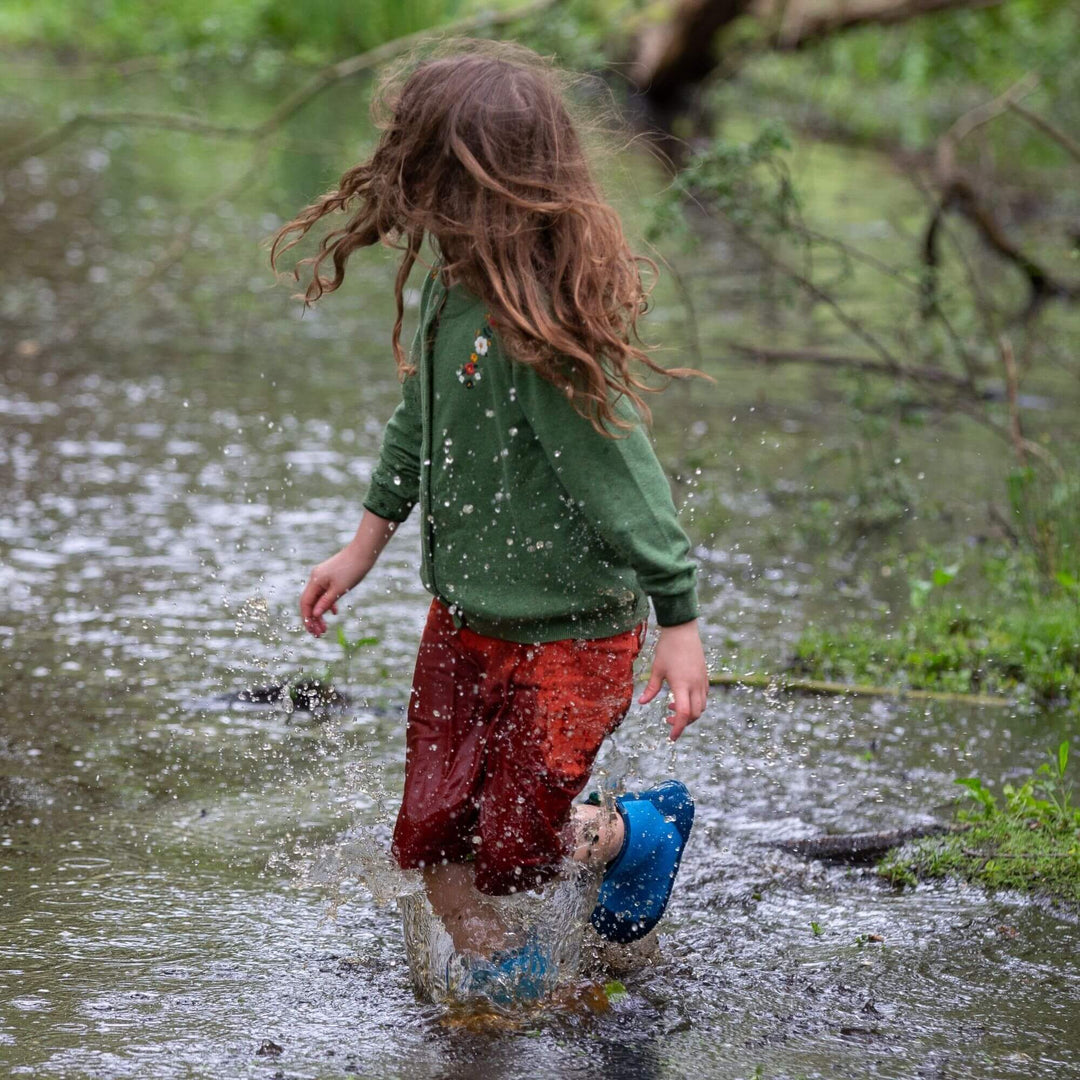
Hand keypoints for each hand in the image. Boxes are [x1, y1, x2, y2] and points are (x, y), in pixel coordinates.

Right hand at [300, 544, 369, 636]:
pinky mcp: (330, 576)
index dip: (307, 618)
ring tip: (326, 627)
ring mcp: (322, 577)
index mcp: (315, 581)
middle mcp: (316, 578)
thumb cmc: (353, 570)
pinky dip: (328, 603)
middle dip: (313, 619)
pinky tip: (334, 612)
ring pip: (317, 598)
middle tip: (320, 634)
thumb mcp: (340, 589)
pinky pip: (325, 593)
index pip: (305, 603)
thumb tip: (315, 614)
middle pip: (310, 602)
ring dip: (320, 613)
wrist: (363, 552)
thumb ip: (326, 602)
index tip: (312, 631)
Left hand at [638, 619, 708, 740]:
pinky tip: (681, 697)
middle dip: (683, 723)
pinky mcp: (705, 676)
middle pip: (695, 714)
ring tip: (671, 707)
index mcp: (682, 684)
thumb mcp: (656, 669)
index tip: (671, 737)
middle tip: (667, 721)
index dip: (678, 728)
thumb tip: (641, 703)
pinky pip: (704, 697)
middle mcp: (695, 685)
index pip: (683, 713)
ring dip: (689, 713)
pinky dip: (694, 704)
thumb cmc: (667, 648)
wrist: (683, 630)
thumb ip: (651, 688)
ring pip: (701, 707)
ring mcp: (702, 681)